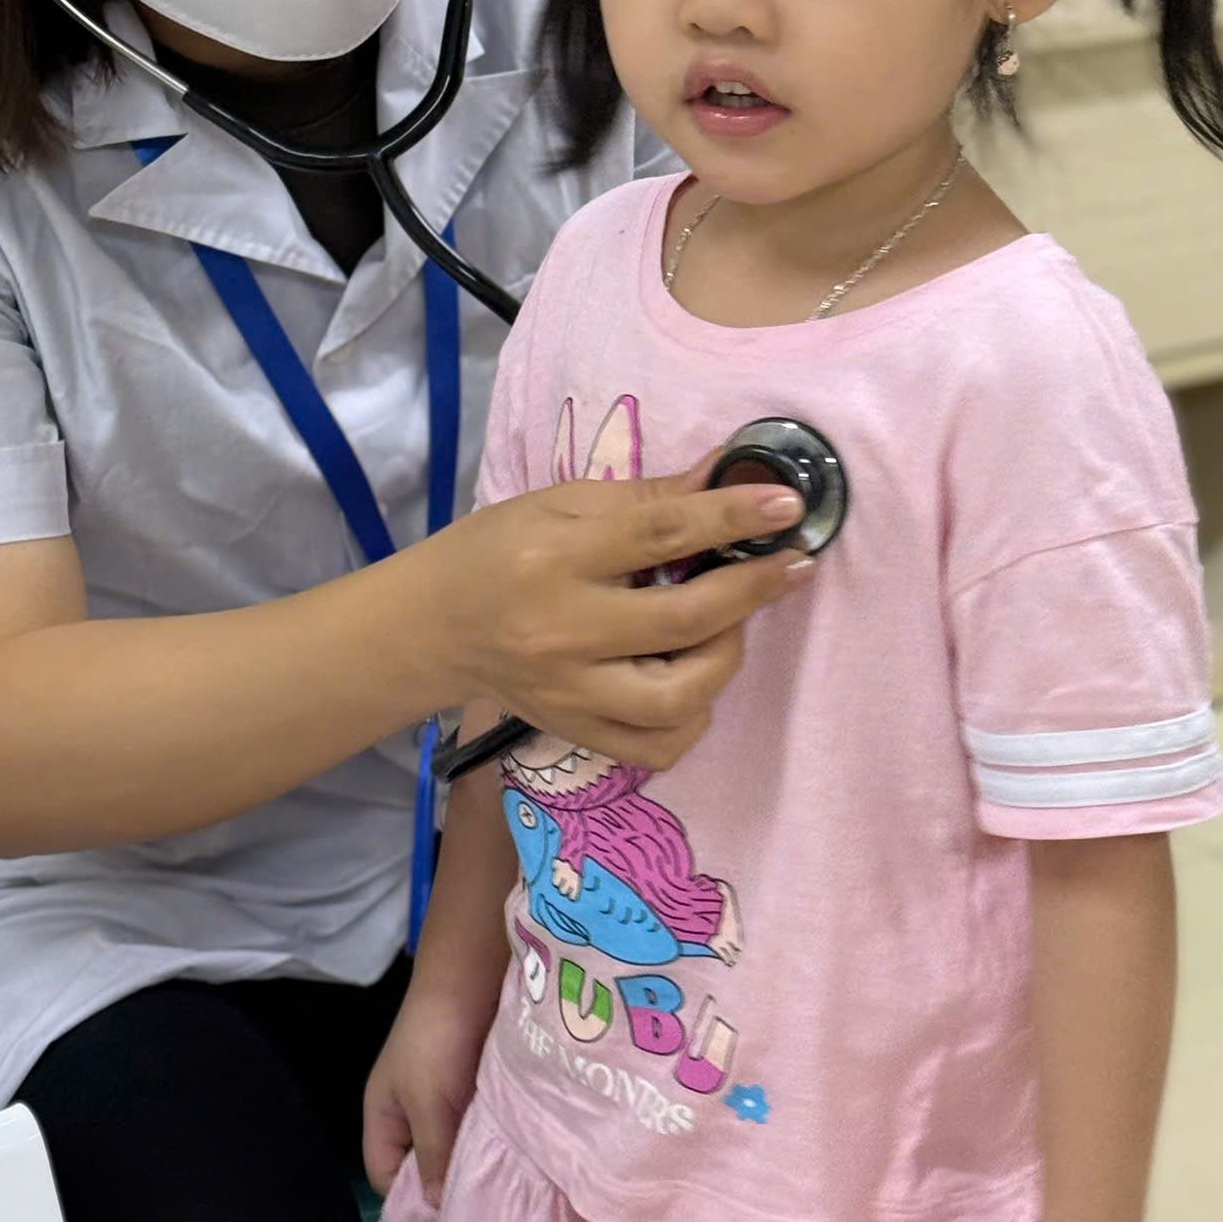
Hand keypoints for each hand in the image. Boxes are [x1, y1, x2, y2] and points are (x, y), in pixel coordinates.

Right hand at [362, 977, 497, 1205]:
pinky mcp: (472, 1084)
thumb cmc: (435, 1044)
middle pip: (420, 1163)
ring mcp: (442, 1096)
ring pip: (453, 1144)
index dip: (408, 1200)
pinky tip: (512, 1153)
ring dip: (472, 1157)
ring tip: (501, 1186)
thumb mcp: (428, 1106)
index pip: (385, 1175)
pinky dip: (489, 1135)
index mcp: (383, 1116)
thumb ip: (431, 1157)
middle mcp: (409, 1111)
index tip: (445, 1221)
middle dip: (445, 1182)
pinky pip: (476, 1123)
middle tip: (479, 1207)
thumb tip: (435, 1208)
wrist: (469, 979)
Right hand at [429, 459, 811, 767]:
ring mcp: (569, 693)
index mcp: (555, 558)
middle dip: (751, 591)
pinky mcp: (576, 732)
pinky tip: (695, 679)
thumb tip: (728, 475)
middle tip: (791, 566)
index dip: (731, 519)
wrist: (430, 627)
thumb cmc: (496, 550)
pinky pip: (658, 746)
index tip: (787, 506)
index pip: (658, 534)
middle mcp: (562, 631)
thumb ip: (646, 497)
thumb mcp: (558, 504)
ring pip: (677, 698)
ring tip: (730, 625)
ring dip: (726, 659)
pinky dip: (694, 715)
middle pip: (680, 620)